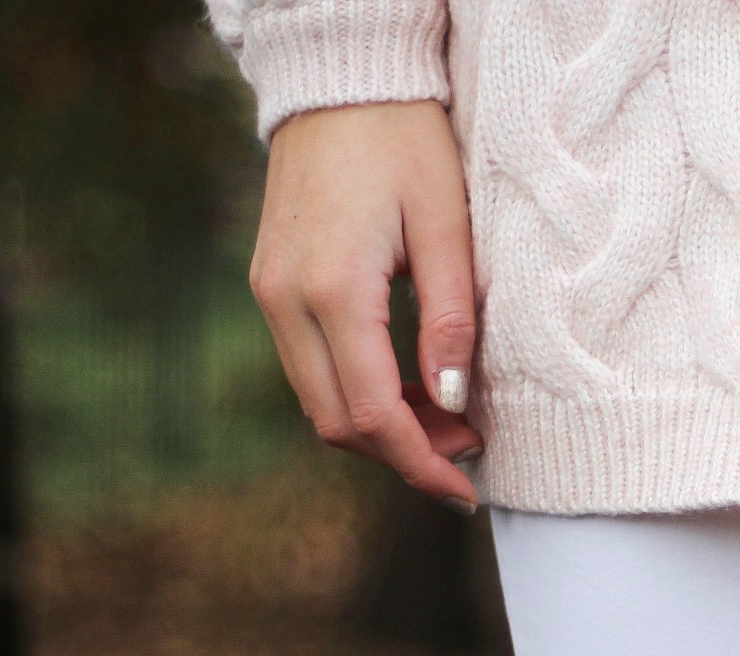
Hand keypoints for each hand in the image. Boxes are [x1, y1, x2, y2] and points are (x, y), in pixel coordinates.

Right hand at [250, 102, 481, 509]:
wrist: (340, 81)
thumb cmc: (404, 141)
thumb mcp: (448, 226)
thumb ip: (451, 321)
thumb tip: (453, 403)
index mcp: (331, 289)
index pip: (370, 414)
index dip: (421, 463)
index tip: (467, 491)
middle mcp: (285, 299)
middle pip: (335, 422)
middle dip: (403, 454)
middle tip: (469, 453)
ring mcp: (269, 293)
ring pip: (319, 400)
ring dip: (382, 426)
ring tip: (450, 421)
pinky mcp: (272, 284)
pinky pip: (312, 366)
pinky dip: (360, 392)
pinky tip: (411, 387)